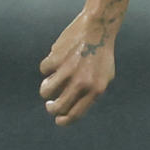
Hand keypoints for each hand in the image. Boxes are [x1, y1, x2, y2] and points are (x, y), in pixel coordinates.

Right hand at [39, 11, 115, 125]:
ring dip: (45, 89)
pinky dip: (48, 67)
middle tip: (50, 104)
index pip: (75, 114)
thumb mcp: (105, 77)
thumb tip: (71, 108)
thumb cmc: (101, 54)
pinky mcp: (57, 58)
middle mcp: (82, 83)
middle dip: (51, 108)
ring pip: (46, 91)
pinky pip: (44, 70)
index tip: (58, 119)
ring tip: (50, 82)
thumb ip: (91, 93)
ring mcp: (68, 71)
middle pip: (57, 107)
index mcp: (95, 90)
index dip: (64, 120)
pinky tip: (57, 59)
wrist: (98, 29)